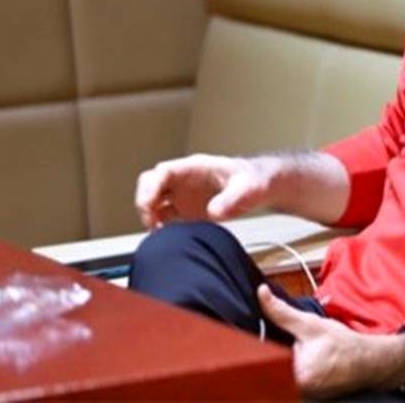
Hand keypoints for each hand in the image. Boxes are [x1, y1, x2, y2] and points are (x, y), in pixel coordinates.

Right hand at [134, 153, 276, 228]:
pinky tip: (165, 237)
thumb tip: (214, 211)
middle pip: (150, 184)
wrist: (261, 187)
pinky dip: (158, 226)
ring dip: (149, 216)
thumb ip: (233, 198)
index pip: (163, 171)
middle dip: (144, 201)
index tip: (149, 205)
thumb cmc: (254, 180)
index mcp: (196, 168)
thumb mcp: (250, 187)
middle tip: (150, 222)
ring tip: (157, 234)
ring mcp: (183, 194)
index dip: (151, 187)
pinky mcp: (185, 210)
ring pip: (153, 201)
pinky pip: (163, 216)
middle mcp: (184, 180)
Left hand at [257, 285, 404, 395]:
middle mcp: (302, 389)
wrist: (369, 360)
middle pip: (282, 367)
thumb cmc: (343, 343)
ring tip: (316, 357)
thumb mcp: (311, 324)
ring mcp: (308, 395)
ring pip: (292, 374)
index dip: (283, 348)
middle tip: (312, 350)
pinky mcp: (313, 398)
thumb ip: (282, 312)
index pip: (273, 359)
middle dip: (292, 355)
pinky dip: (308, 372)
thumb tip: (262, 294)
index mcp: (299, 374)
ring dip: (300, 363)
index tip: (300, 343)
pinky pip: (301, 382)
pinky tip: (320, 366)